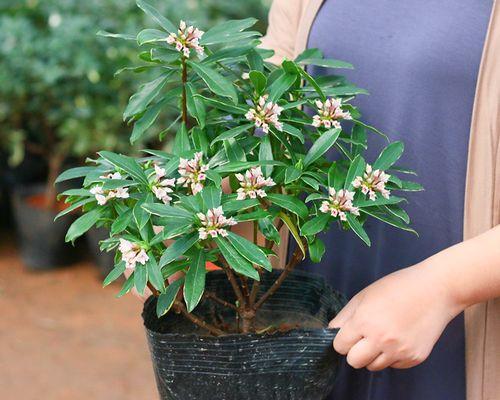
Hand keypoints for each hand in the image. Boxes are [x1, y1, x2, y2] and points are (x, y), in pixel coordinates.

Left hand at [329, 262, 462, 370]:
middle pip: (353, 362)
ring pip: (373, 366)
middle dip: (354, 351)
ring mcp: (399, 351)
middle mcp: (381, 339)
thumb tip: (332, 332)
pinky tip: (399, 337)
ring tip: (384, 334)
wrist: (435, 290)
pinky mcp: (414, 358)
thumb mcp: (365, 295)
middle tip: (363, 337)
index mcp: (365, 321)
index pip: (339, 346)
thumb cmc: (398, 287)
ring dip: (373, 354)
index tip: (349, 333)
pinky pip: (393, 365)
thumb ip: (345, 316)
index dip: (343, 339)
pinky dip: (392, 356)